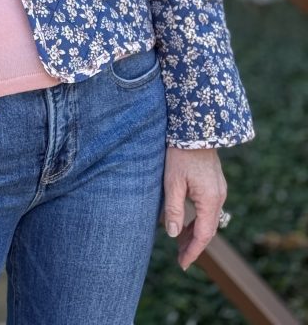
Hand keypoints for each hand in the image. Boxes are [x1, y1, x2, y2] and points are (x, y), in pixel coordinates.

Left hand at [163, 148, 227, 270]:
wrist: (195, 128)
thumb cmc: (180, 154)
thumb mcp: (172, 182)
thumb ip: (174, 209)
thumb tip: (173, 235)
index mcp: (210, 200)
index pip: (203, 235)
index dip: (193, 251)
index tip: (182, 264)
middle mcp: (219, 197)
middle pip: (208, 229)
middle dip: (194, 244)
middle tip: (180, 258)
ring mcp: (219, 189)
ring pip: (208, 219)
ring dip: (195, 231)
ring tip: (180, 241)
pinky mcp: (215, 183)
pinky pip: (208, 207)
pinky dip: (198, 218)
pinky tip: (186, 220)